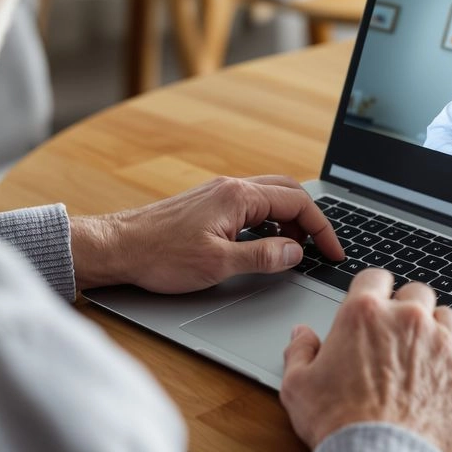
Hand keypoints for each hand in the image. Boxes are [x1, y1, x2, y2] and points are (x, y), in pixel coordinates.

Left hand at [69, 175, 343, 293]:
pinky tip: (264, 242)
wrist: (117, 247)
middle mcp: (230, 187)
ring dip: (289, 218)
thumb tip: (296, 252)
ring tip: (298, 248)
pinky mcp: (207, 204)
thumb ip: (263, 257)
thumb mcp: (219, 264)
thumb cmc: (160, 255)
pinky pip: (251, 203)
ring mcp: (217, 193)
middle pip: (287, 191)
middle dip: (310, 218)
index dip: (322, 228)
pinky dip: (269, 218)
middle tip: (321, 248)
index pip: (297, 203)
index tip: (334, 252)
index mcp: (238, 196)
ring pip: (269, 196)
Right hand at [280, 270, 451, 451]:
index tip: (374, 303)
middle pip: (417, 292)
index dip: (373, 290)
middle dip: (408, 306)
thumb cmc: (337, 423)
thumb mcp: (298, 385)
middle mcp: (407, 320)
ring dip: (440, 328)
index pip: (375, 278)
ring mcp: (442, 346)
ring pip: (450, 317)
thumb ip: (299, 351)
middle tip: (399, 330)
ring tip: (430, 348)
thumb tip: (301, 334)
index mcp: (364, 314)